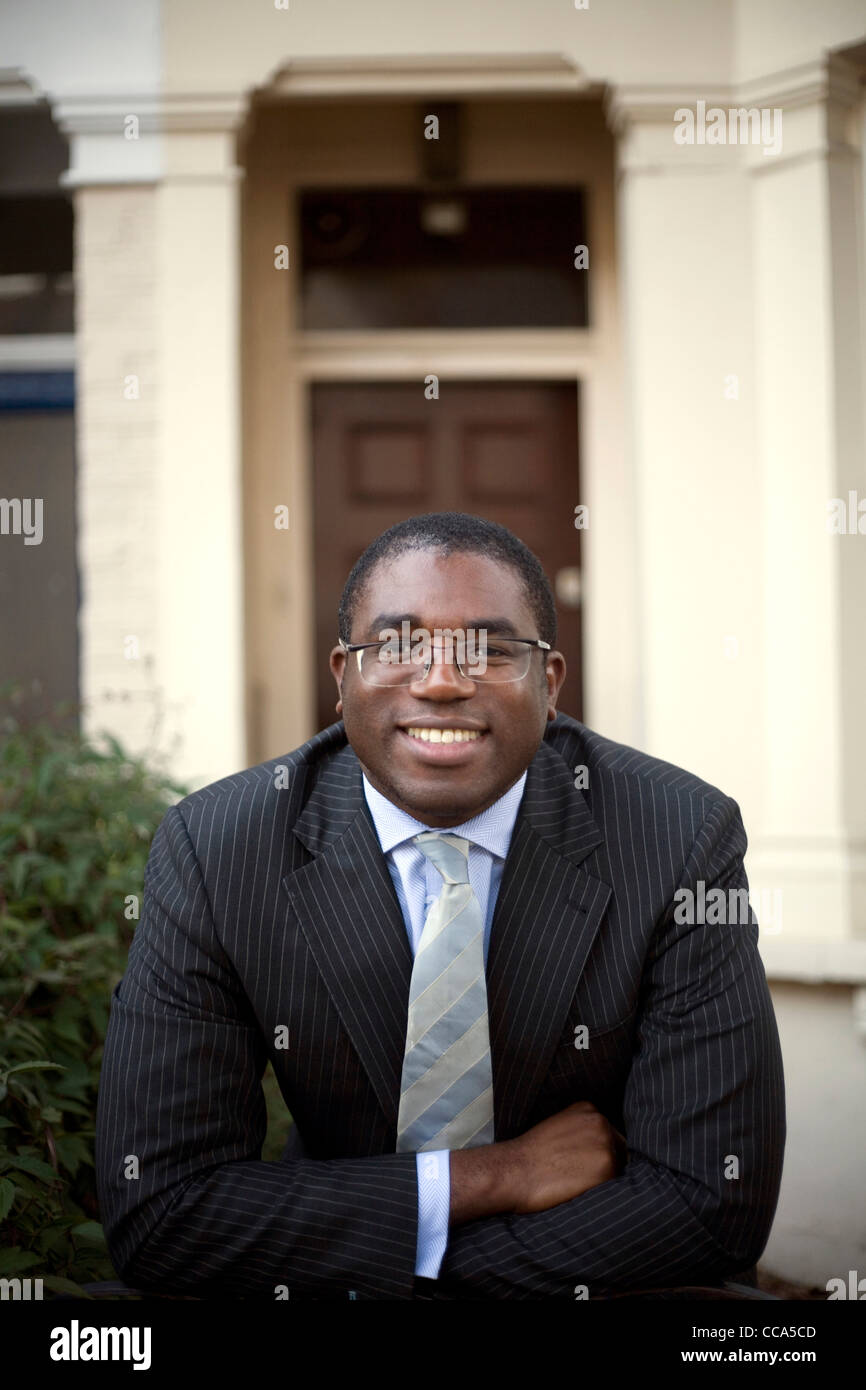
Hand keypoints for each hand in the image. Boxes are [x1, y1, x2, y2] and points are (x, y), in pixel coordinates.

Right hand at [504, 1100, 625, 1213]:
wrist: (514, 1171)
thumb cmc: (530, 1155)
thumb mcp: (558, 1127)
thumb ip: (582, 1132)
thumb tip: (599, 1150)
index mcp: (588, 1109)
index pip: (609, 1135)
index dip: (599, 1154)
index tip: (584, 1165)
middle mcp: (601, 1122)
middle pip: (619, 1150)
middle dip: (606, 1165)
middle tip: (580, 1178)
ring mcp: (606, 1143)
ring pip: (619, 1169)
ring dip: (606, 1180)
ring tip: (578, 1185)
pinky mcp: (608, 1168)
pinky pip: (616, 1186)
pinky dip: (603, 1192)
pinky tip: (580, 1191)